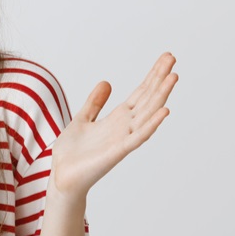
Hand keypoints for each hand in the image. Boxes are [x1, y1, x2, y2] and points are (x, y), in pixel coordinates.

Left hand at [47, 52, 177, 198]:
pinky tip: (164, 111)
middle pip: (147, 98)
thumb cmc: (72, 154)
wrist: (61, 177)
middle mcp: (124, 127)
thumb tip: (106, 82)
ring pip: (147, 113)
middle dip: (159, 79)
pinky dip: (151, 124)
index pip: (140, 93)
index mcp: (117, 119)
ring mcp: (123, 139)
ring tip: (173, 77)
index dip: (152, 76)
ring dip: (161, 96)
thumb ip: (95, 103)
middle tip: (172, 58)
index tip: (165, 59)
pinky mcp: (117, 152)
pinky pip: (138, 137)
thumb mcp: (82, 119)